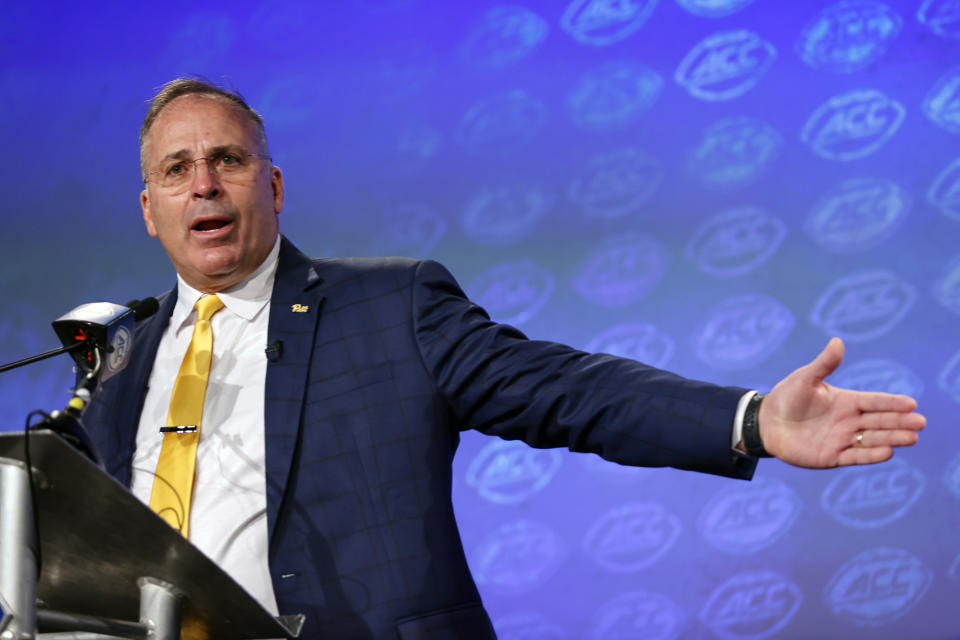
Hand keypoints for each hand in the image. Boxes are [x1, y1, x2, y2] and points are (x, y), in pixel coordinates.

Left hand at [757, 337, 924, 467]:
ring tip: (912, 438)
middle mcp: (848, 420)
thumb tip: (837, 341)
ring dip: (892, 438)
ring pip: (873, 439)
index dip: (892, 403)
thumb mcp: (805, 378)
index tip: (912, 403)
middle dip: (900, 422)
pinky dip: (872, 455)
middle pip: (879, 421)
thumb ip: (824, 364)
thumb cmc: (786, 397)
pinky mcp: (833, 456)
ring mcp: (842, 439)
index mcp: (845, 401)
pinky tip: (888, 452)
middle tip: (920, 422)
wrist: (766, 423)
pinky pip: (856, 456)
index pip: (874, 401)